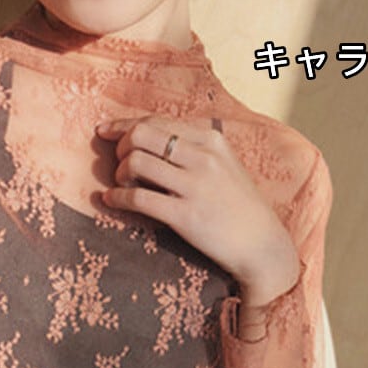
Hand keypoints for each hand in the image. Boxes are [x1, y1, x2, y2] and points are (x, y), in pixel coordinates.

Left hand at [95, 115, 300, 305]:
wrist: (262, 246)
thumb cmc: (240, 207)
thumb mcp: (225, 166)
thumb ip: (195, 149)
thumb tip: (150, 139)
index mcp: (212, 140)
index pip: (157, 121)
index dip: (124, 125)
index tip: (105, 131)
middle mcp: (203, 157)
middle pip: (142, 134)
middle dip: (121, 146)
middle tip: (119, 163)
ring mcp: (195, 186)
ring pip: (136, 162)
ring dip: (119, 172)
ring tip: (122, 184)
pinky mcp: (185, 216)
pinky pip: (138, 198)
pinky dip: (117, 197)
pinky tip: (111, 200)